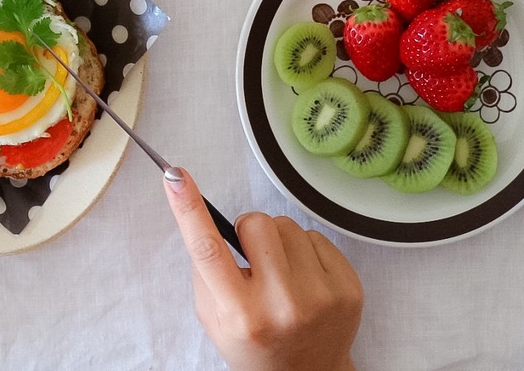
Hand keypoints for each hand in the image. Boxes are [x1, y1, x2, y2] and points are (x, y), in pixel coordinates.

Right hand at [164, 169, 361, 370]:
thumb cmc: (257, 347)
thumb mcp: (214, 319)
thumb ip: (206, 272)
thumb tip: (203, 214)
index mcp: (240, 314)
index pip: (208, 250)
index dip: (188, 208)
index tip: (175, 177)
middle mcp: (281, 305)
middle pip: (256, 224)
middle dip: (249, 232)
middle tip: (253, 260)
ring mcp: (319, 297)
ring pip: (288, 225)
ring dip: (279, 242)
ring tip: (282, 274)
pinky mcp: (348, 288)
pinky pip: (317, 237)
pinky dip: (306, 252)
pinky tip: (305, 280)